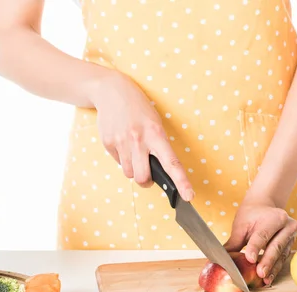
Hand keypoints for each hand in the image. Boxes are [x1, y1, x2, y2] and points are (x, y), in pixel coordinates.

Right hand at [91, 72, 193, 200]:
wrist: (112, 91)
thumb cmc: (139, 110)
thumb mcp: (155, 124)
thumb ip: (157, 147)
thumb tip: (157, 173)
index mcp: (156, 134)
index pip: (172, 163)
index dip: (182, 182)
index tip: (189, 196)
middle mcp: (138, 139)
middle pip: (143, 178)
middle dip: (146, 181)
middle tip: (148, 175)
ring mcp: (121, 142)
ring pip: (129, 173)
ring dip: (133, 169)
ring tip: (133, 151)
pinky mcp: (108, 143)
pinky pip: (117, 163)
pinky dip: (122, 159)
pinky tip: (122, 143)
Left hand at [224, 198, 296, 284]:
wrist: (264, 207)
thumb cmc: (251, 216)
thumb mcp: (241, 226)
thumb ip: (233, 243)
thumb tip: (220, 260)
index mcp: (275, 217)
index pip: (263, 234)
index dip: (256, 247)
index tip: (250, 259)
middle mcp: (287, 226)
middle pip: (276, 246)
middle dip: (267, 261)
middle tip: (260, 274)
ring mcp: (291, 236)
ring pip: (281, 255)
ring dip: (272, 269)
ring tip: (265, 280)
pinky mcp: (290, 245)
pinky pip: (282, 259)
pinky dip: (275, 269)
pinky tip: (268, 278)